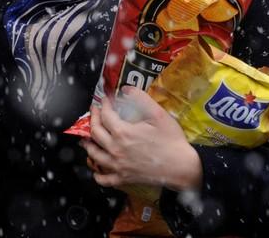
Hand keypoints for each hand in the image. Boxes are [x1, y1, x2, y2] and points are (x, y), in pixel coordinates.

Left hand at [80, 87, 202, 191]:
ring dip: (88, 144)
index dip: (103, 104)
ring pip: (94, 154)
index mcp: (123, 132)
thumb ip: (140, 98)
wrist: (182, 167)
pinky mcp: (123, 178)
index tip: (104, 99)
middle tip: (95, 111)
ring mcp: (118, 166)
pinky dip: (98, 174)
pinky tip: (97, 169)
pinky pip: (104, 179)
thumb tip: (125, 89)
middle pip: (95, 132)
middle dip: (93, 118)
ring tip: (86, 138)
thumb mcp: (158, 114)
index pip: (105, 115)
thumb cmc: (171, 141)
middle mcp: (116, 149)